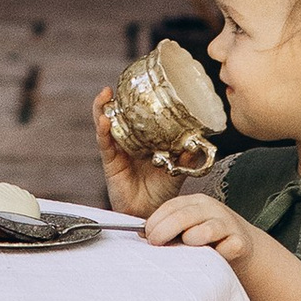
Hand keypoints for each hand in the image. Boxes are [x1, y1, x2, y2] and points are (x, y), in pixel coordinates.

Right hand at [91, 91, 188, 219]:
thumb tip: (198, 139)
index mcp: (145, 141)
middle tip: (114, 87)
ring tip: (105, 95)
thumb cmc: (162, 193)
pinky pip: (105, 144)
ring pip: (106, 125)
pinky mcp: (111, 162)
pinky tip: (104, 121)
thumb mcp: (178, 169)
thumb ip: (186, 155)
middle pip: (118, 117)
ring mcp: (119, 151)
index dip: (133, 102)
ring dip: (103, 109)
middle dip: (114, 101)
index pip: (137, 117)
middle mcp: (130, 143)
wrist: (151, 214)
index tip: (137, 85)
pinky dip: (103, 131)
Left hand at [141, 194, 251, 268]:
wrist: (243, 247)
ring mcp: (228, 224)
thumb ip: (170, 227)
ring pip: (205, 231)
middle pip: (184, 217)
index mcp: (197, 202)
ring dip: (191, 242)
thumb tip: (142, 234)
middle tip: (156, 244)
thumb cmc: (209, 239)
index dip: (155, 221)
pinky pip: (225, 249)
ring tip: (187, 249)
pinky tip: (212, 258)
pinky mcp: (240, 243)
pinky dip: (216, 255)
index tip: (146, 235)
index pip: (172, 207)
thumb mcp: (189, 227)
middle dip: (164, 231)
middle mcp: (212, 209)